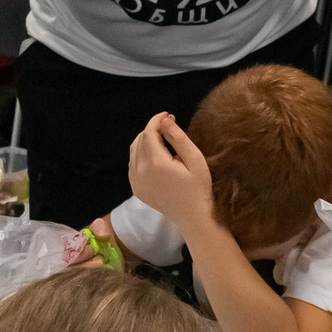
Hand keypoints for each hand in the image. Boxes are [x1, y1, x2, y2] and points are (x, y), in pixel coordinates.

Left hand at [128, 113, 216, 234]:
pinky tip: (155, 155)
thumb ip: (178, 138)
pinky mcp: (136, 189)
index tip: (168, 115)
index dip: (156, 120)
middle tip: (169, 126)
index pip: (149, 133)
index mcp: (156, 163)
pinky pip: (133, 164)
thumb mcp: (195, 159)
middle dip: (152, 129)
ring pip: (134, 151)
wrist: (192, 216)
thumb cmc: (198, 187)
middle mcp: (141, 171)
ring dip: (145, 140)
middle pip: (140, 140)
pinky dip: (140, 154)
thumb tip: (165, 121)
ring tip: (162, 138)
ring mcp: (136, 181)